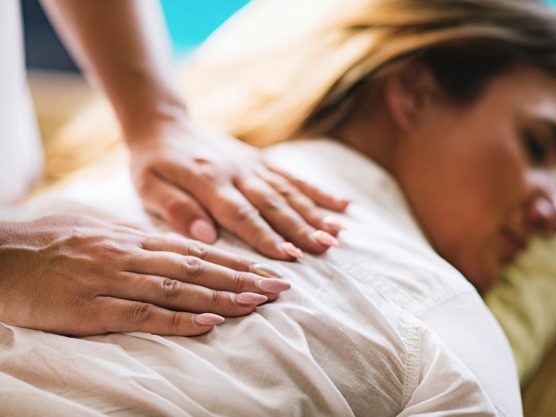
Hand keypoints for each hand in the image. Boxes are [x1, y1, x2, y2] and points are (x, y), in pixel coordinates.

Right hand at [0, 215, 289, 336]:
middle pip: (196, 268)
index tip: (264, 270)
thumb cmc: (46, 243)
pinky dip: (178, 319)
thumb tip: (168, 249)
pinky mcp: (90, 308)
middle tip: (279, 287)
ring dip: (221, 297)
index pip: (194, 251)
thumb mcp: (96, 232)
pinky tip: (208, 324)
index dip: (233, 261)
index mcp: (131, 239)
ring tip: (257, 303)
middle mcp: (128, 256)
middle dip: (241, 278)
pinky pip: (141, 315)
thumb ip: (134, 241)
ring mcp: (111, 281)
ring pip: (177, 289)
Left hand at [127, 121, 348, 260]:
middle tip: (325, 248)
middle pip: (273, 204)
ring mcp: (253, 165)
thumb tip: (206, 236)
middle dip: (301, 228)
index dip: (266, 236)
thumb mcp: (149, 187)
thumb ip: (177, 209)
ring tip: (338, 234)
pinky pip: (293, 177)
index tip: (288, 257)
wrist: (165, 125)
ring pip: (289, 192)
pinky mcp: (262, 161)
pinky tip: (343, 205)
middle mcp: (237, 172)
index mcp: (209, 181)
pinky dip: (319, 192)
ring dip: (315, 214)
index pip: (241, 214)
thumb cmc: (154, 164)